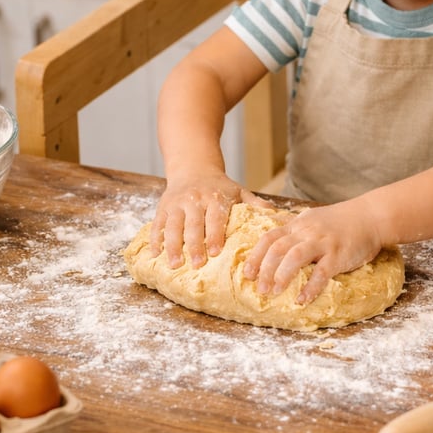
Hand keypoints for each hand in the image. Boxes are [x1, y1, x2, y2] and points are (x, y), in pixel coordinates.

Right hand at [150, 168, 265, 268]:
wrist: (193, 167)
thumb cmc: (220, 186)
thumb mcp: (239, 191)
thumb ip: (255, 204)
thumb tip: (277, 215)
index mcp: (215, 197)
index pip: (215, 217)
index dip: (214, 234)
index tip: (215, 252)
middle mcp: (194, 200)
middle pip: (193, 224)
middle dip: (194, 245)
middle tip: (197, 264)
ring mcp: (177, 204)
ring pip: (172, 226)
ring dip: (172, 246)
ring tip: (175, 264)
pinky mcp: (163, 207)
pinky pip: (157, 224)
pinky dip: (155, 239)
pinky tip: (155, 254)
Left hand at [243, 201, 383, 304]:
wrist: (370, 216)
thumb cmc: (341, 221)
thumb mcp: (312, 218)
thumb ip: (294, 229)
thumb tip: (273, 238)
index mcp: (298, 225)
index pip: (269, 238)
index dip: (255, 256)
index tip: (247, 273)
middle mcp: (307, 232)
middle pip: (277, 248)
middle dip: (264, 269)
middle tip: (259, 289)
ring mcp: (323, 242)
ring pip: (295, 256)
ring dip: (281, 275)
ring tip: (274, 292)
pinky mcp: (338, 254)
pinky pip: (321, 272)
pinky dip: (310, 287)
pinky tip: (302, 299)